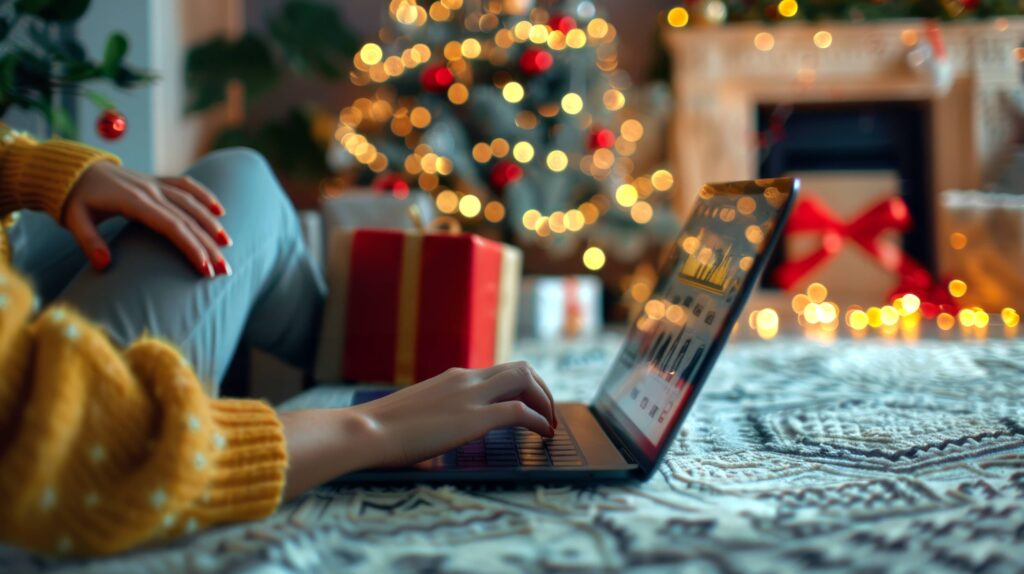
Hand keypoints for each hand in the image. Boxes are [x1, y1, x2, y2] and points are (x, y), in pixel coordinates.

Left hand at [64, 160, 231, 276]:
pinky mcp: (157, 181)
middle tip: (224, 269)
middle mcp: (151, 190)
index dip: (191, 246)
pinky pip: (186, 185)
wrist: (72, 170)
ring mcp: (155, 184)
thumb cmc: (75, 199)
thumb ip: (88, 242)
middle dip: (209, 245)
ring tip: (227, 244)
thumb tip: (104, 265)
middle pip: (187, 219)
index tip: (204, 268)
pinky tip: (219, 210)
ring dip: (212, 223)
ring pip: (192, 203)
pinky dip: (204, 195)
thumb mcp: (74, 220)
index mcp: (134, 202)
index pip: (171, 226)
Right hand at [278, 362, 555, 497]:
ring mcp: (471, 396)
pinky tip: (544, 435)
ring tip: (550, 423)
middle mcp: (465, 379)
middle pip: (520, 368)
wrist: (365, 431)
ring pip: (525, 379)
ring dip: (545, 400)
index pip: (498, 371)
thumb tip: (435, 448)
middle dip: (542, 389)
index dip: (522, 386)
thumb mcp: (415, 418)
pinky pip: (520, 412)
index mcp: (452, 378)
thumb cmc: (380, 432)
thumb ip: (433, 423)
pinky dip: (539, 421)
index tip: (530, 405)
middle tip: (549, 413)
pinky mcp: (474, 418)